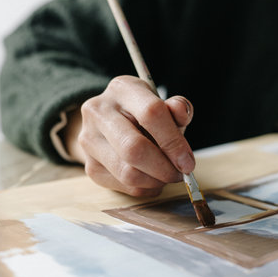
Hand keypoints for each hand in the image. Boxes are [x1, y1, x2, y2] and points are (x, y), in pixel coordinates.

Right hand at [64, 75, 194, 196]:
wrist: (110, 124)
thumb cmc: (144, 114)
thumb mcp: (163, 104)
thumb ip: (177, 108)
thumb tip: (181, 112)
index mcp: (123, 89)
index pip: (151, 113)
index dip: (173, 141)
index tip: (188, 162)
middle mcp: (99, 111)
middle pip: (134, 148)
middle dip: (164, 168)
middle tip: (181, 174)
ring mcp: (89, 140)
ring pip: (128, 173)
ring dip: (156, 181)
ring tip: (167, 175)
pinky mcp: (90, 166)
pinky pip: (123, 186)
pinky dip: (146, 188)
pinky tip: (153, 180)